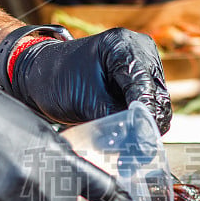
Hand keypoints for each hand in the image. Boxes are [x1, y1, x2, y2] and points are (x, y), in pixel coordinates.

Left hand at [2, 27, 171, 133]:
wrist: (41, 74)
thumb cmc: (56, 79)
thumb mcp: (85, 101)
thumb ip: (114, 118)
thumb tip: (139, 140)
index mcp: (124, 46)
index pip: (145, 87)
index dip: (145, 117)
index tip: (141, 144)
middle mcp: (140, 50)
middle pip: (157, 95)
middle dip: (147, 125)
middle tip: (136, 154)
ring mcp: (143, 64)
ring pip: (158, 103)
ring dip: (145, 126)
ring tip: (130, 150)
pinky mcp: (140, 80)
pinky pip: (150, 105)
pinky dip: (141, 122)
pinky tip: (129, 137)